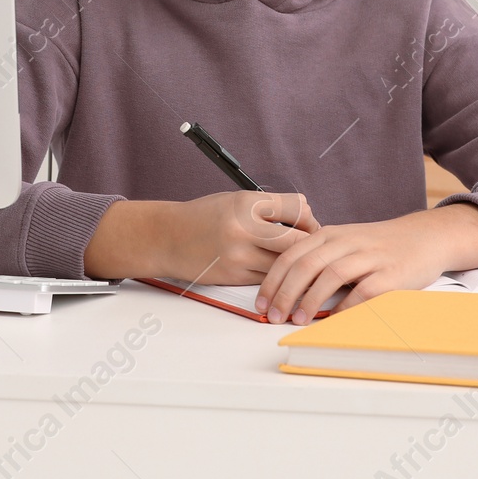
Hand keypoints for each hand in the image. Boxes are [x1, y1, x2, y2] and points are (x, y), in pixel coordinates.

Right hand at [159, 190, 320, 285]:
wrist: (167, 237)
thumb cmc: (203, 216)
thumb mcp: (235, 200)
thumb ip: (267, 208)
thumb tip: (306, 217)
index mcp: (246, 203)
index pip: (297, 207)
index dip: (308, 217)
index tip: (308, 224)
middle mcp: (243, 228)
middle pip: (298, 240)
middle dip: (309, 243)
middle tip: (311, 246)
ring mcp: (239, 255)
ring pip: (285, 264)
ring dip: (294, 263)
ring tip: (296, 260)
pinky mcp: (234, 276)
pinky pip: (268, 278)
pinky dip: (277, 275)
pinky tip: (277, 271)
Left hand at [255, 204, 477, 323]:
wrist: (424, 237)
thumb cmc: (377, 246)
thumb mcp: (343, 242)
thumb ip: (317, 258)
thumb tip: (283, 290)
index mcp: (329, 234)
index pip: (291, 255)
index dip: (272, 280)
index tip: (261, 303)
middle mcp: (346, 241)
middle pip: (306, 265)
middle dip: (285, 292)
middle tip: (274, 316)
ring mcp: (369, 256)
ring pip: (330, 275)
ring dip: (310, 300)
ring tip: (298, 319)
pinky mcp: (391, 273)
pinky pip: (363, 291)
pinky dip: (345, 307)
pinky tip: (333, 321)